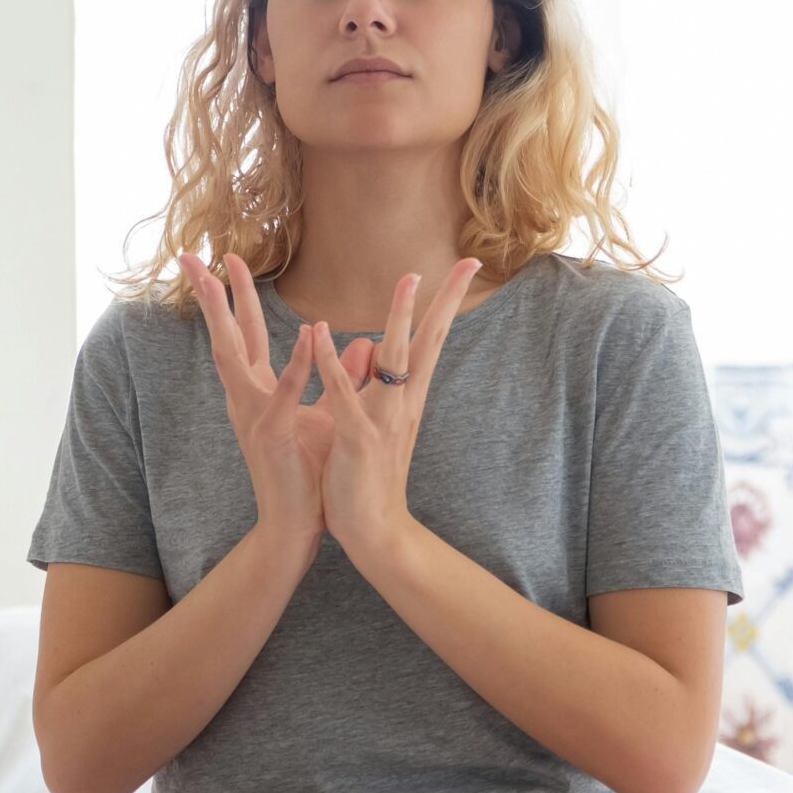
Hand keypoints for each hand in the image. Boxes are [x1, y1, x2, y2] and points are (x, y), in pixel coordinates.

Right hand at [179, 250, 376, 550]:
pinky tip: (307, 333)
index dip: (236, 298)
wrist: (296, 525)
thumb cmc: (310, 473)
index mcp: (258, 393)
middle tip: (191, 255)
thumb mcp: (330, 415)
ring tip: (219, 278)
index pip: (245, 335)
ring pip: (235, 355)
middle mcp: (247, 398)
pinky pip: (285, 393)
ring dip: (227, 314)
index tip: (227, 259)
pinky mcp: (273, 434)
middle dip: (210, 294)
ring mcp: (254, 415)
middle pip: (226, 335)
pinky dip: (297, 363)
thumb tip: (363, 342)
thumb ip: (342, 377)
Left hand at [309, 256, 481, 562]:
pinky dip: (333, 363)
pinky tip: (321, 333)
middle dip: (447, 300)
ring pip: (396, 360)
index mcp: (408, 398)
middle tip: (470, 260)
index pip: (432, 339)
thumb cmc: (369, 476)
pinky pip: (345, 394)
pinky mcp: (359, 439)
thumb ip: (368, 381)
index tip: (468, 266)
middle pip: (430, 341)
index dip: (448, 302)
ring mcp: (385, 419)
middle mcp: (404, 403)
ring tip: (409, 279)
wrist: (375, 531)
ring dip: (400, 318)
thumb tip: (366, 342)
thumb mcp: (372, 420)